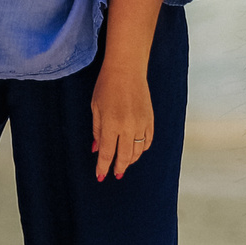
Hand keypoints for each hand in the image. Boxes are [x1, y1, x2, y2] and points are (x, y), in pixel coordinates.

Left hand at [92, 64, 153, 181]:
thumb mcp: (95, 107)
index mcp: (111, 124)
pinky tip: (136, 150)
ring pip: (138, 151)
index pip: (107, 153)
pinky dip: (142, 148)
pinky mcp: (150, 119)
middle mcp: (127, 127)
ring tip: (124, 163)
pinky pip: (148, 140)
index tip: (100, 176)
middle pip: (125, 156)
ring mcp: (141, 123)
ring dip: (131, 160)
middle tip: (116, 174)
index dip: (103, 167)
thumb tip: (97, 149)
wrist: (127, 69)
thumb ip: (97, 130)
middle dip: (119, 168)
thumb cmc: (107, 85)